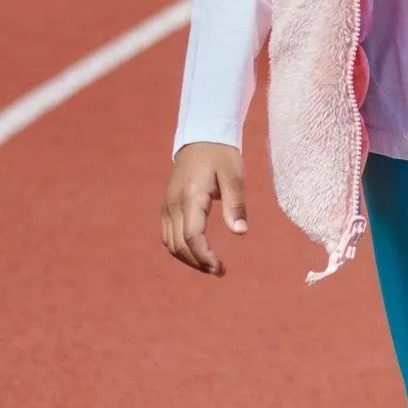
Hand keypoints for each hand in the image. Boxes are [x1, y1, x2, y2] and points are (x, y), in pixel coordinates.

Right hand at [161, 142, 247, 275]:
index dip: (204, 256)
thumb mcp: (234, 176)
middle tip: (219, 271)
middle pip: (179, 245)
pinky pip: (167, 234)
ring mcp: (167, 205)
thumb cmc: (221, 155)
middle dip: (197, 262)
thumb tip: (240, 232)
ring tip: (210, 265)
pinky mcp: (167, 205)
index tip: (219, 268)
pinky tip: (197, 252)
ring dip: (188, 258)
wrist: (202, 136)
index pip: (192, 236)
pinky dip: (180, 248)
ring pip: (170, 243)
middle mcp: (173, 203)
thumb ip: (236, 204)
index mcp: (191, 196)